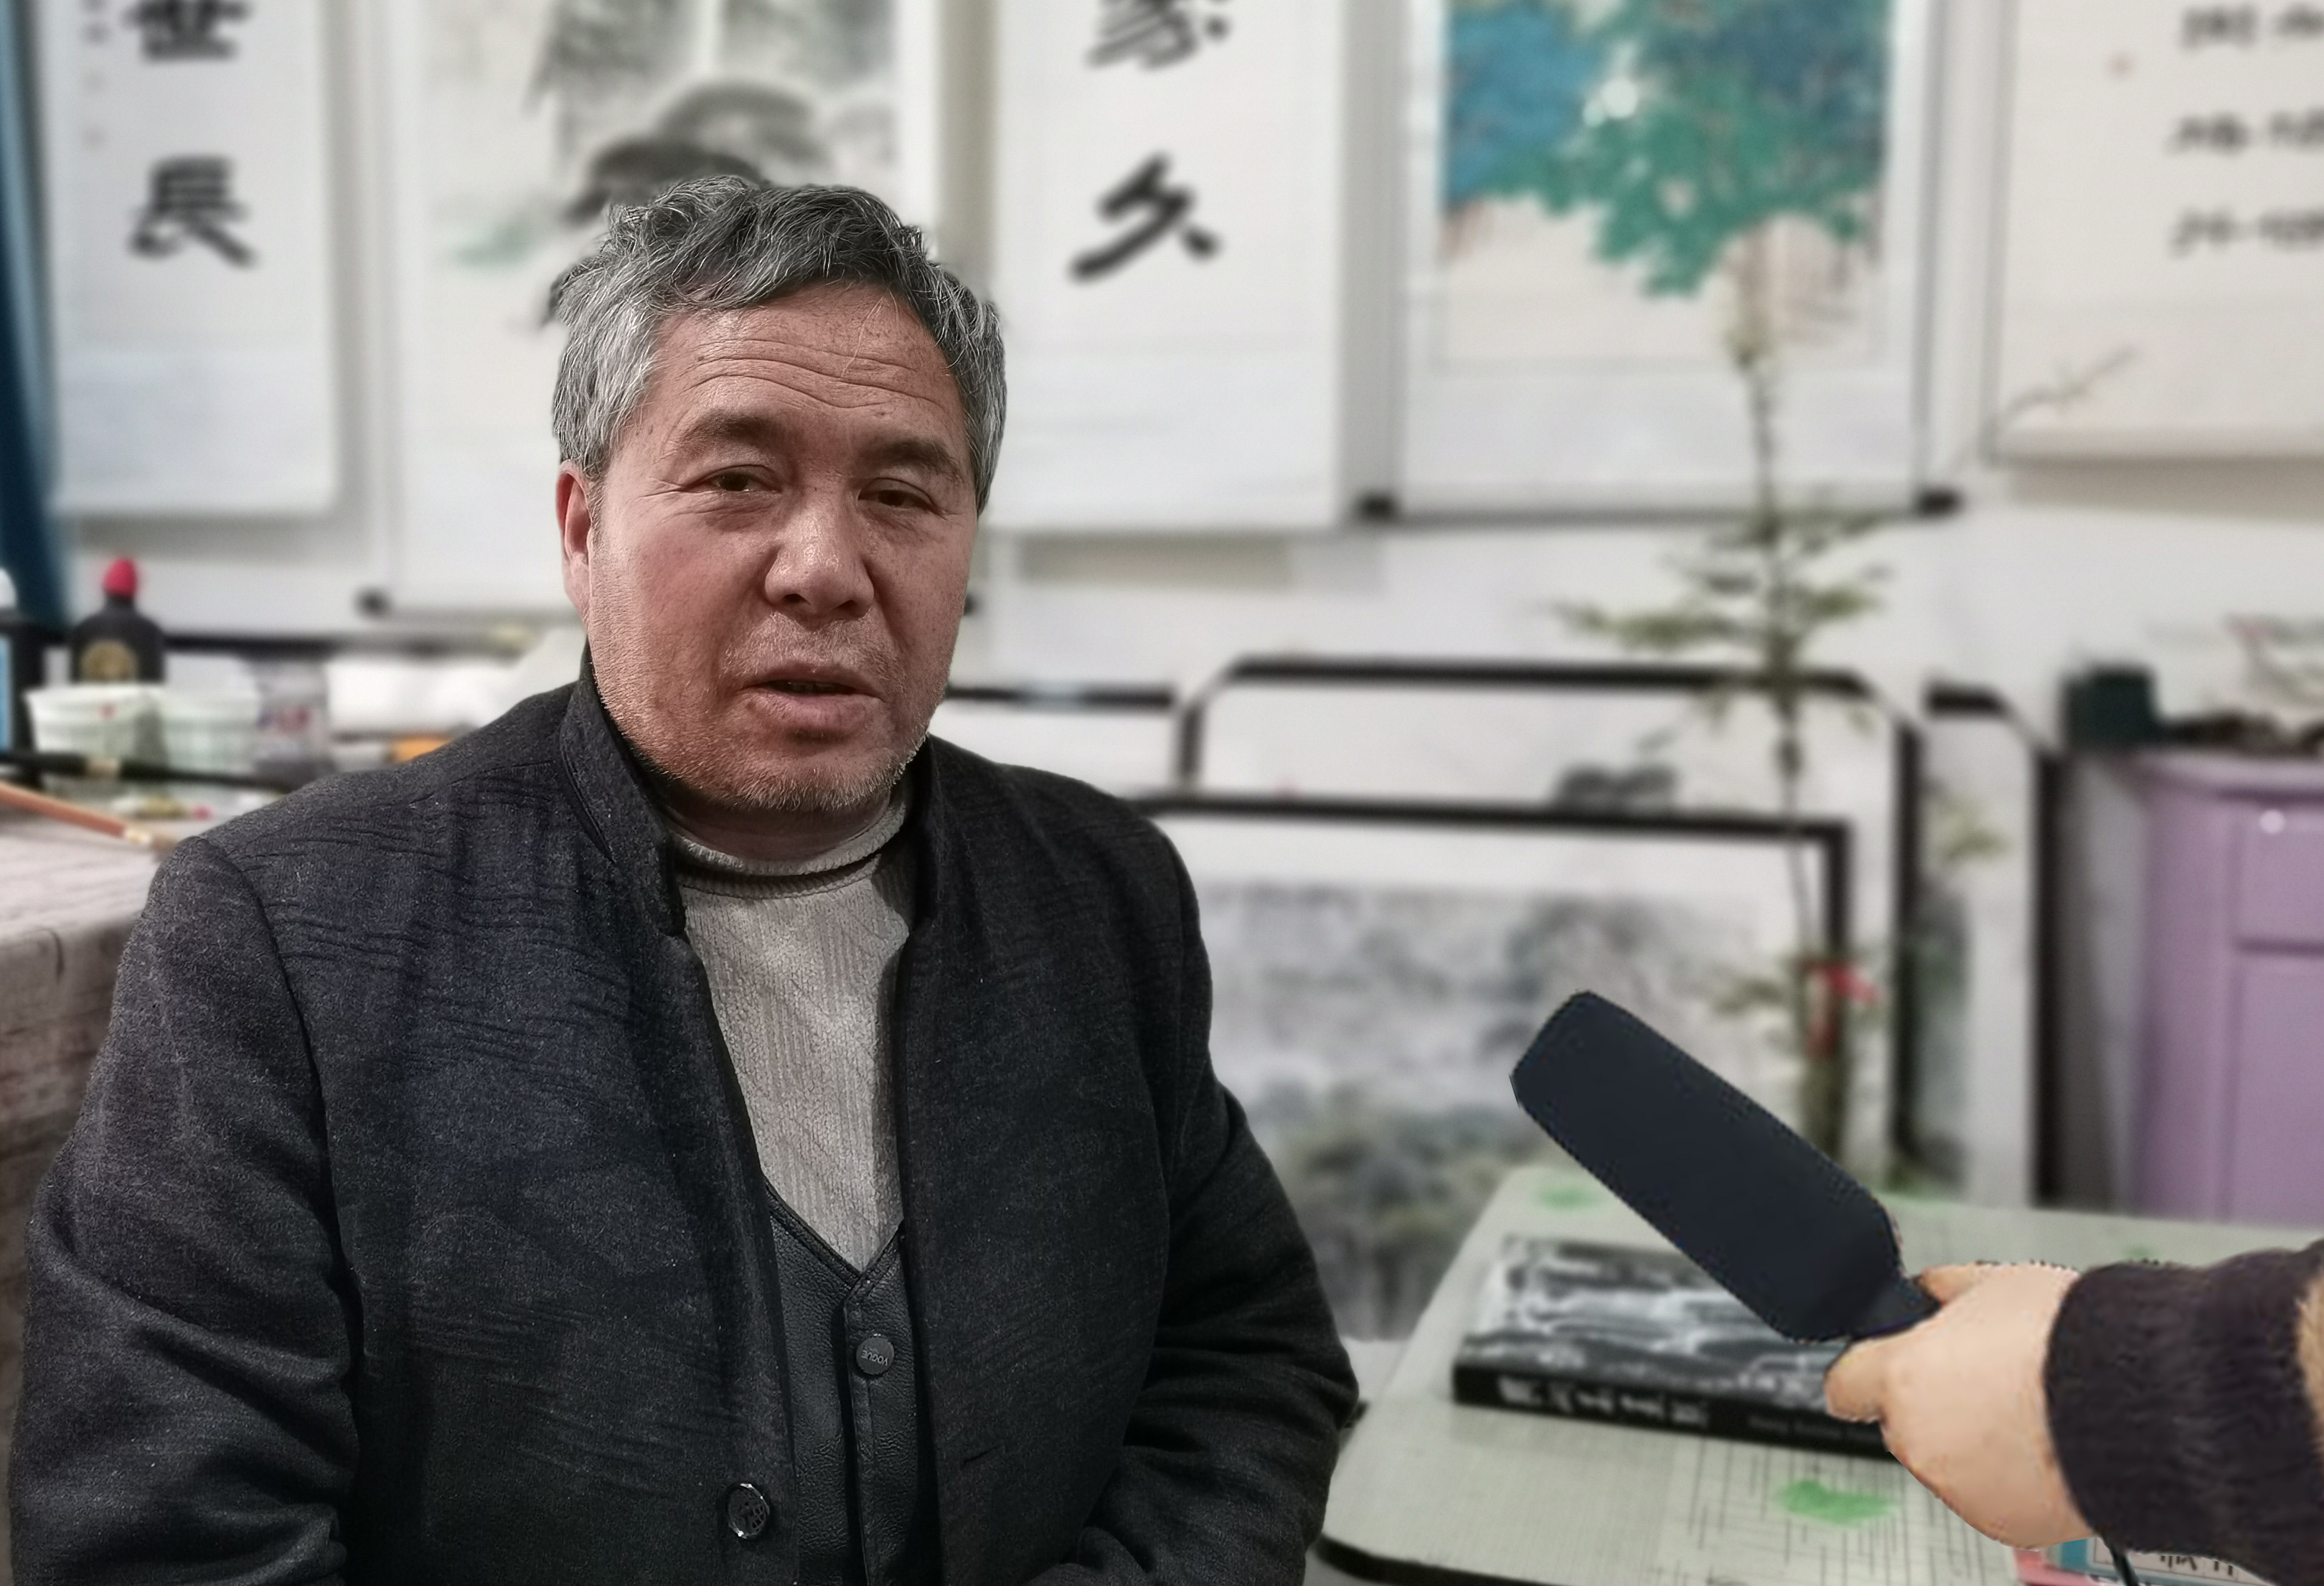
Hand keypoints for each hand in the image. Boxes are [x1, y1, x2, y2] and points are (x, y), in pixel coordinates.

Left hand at [1824, 1263, 2091, 1547]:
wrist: (2145, 1401)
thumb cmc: (2075, 1339)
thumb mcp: (1996, 1282)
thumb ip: (1944, 1290)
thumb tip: (1928, 1291)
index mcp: (1905, 1377)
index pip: (1844, 1385)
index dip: (1865, 1373)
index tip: (1880, 1369)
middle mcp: (1921, 1439)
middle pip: (1902, 1423)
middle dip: (1932, 1404)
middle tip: (1985, 1382)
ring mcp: (1960, 1488)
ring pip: (1946, 1461)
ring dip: (1972, 1442)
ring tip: (2029, 1412)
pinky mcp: (2002, 1523)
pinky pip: (1988, 1496)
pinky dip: (2008, 1478)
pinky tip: (2045, 1446)